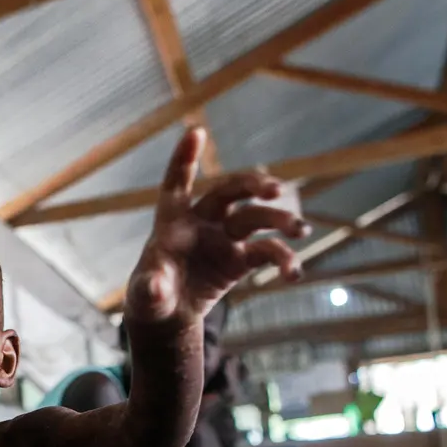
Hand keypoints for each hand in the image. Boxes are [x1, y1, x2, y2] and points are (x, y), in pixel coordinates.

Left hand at [127, 128, 308, 324]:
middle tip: (274, 190)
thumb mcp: (145, 295)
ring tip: (301, 230)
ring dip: (279, 220)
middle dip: (251, 185)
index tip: (195, 132)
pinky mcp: (242, 259)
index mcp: (171, 221)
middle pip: (228, 192)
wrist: (171, 314)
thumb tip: (155, 287)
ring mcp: (226, 238)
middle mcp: (202, 221)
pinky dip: (283, 261)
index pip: (176, 184)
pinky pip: (267, 252)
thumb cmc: (151, 294)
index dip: (184, 158)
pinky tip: (293, 274)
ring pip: (255, 218)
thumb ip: (151, 288)